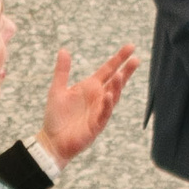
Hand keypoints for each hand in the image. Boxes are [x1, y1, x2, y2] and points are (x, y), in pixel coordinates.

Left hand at [41, 43, 140, 162]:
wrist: (52, 141)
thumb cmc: (56, 117)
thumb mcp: (57, 90)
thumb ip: (62, 71)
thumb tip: (63, 50)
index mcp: (90, 87)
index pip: (108, 70)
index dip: (118, 59)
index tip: (130, 47)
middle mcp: (98, 98)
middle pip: (116, 82)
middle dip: (126, 71)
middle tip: (136, 59)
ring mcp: (99, 111)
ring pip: (113, 97)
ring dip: (117, 87)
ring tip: (120, 75)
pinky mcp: (96, 125)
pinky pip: (104, 113)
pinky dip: (107, 104)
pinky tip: (108, 95)